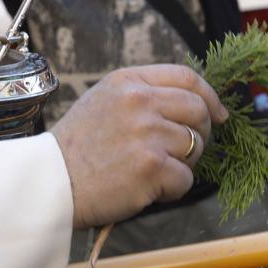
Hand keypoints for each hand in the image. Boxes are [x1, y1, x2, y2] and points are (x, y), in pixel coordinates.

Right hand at [52, 65, 227, 228]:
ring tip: (151, 171)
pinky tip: (147, 189)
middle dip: (202, 133)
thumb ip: (144, 95)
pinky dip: (172, 190)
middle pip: (199, 110)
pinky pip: (185, 179)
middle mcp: (140, 102)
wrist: (49, 184)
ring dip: (182, 164)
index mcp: (129, 82)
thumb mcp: (105, 101)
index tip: (219, 114)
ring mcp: (147, 133)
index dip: (210, 96)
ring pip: (196, 146)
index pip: (187, 77)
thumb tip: (196, 101)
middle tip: (186, 151)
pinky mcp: (151, 167)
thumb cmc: (78, 149)